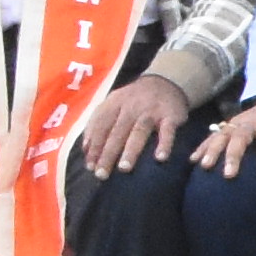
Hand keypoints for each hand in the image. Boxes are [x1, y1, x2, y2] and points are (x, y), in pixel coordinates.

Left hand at [73, 76, 192, 176]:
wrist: (166, 81)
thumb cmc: (133, 100)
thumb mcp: (112, 104)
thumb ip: (97, 123)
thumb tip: (85, 150)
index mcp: (114, 104)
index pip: (101, 126)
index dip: (94, 146)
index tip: (90, 167)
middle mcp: (131, 107)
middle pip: (117, 132)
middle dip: (108, 153)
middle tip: (102, 174)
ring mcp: (151, 111)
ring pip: (139, 131)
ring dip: (131, 150)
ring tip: (124, 168)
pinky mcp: (170, 116)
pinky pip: (167, 131)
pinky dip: (165, 144)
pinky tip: (160, 158)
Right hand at [197, 89, 255, 181]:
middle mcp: (252, 119)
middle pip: (240, 137)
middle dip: (234, 156)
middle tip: (229, 175)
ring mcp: (238, 120)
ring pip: (222, 134)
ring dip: (212, 150)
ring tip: (205, 167)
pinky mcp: (229, 124)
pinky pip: (213, 134)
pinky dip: (203, 146)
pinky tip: (193, 160)